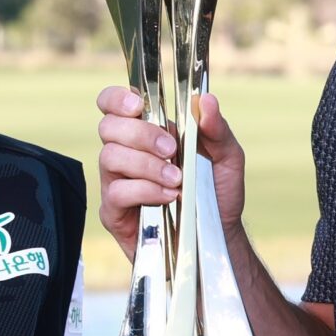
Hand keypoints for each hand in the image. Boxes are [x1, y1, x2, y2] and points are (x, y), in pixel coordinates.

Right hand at [94, 86, 246, 264]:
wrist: (217, 235)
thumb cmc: (217, 192)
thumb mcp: (227, 157)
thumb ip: (216, 128)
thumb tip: (206, 100)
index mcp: (146, 133)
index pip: (113, 105)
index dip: (116, 99)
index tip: (138, 105)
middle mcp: (125, 153)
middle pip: (108, 127)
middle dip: (141, 134)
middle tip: (172, 148)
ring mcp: (116, 182)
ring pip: (109, 157)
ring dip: (146, 165)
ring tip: (176, 179)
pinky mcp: (114, 211)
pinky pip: (117, 192)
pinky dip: (145, 190)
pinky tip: (168, 196)